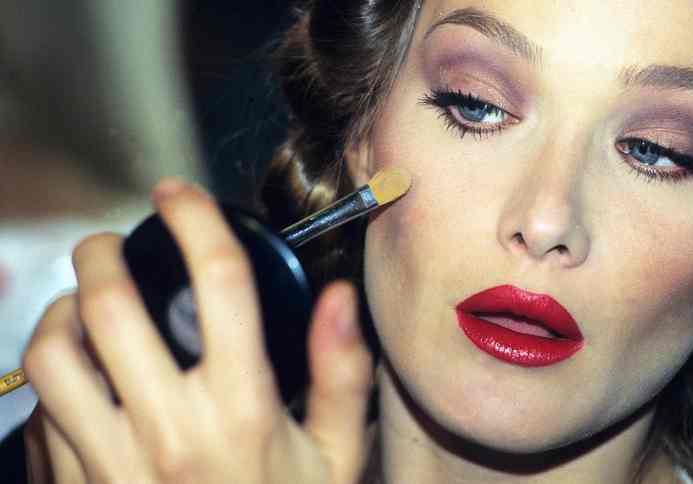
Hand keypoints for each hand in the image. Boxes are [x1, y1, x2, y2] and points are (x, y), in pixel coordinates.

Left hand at [21, 179, 373, 483]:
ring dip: (59, 314)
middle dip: (103, 252)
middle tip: (112, 242)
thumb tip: (339, 298)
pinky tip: (79, 379)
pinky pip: (39, 416)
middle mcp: (169, 429)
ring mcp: (111, 465)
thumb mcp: (337, 459)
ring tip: (79, 306)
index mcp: (243, 410)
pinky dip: (53, 380)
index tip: (179, 195)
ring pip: (53, 357)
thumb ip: (342, 375)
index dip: (195, 220)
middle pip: (110, 306)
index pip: (219, 283)